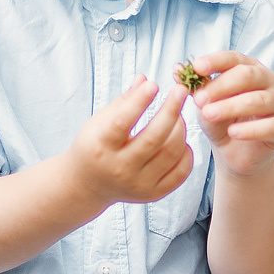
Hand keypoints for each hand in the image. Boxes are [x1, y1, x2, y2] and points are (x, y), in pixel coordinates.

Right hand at [66, 75, 193, 207]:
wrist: (88, 186)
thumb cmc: (95, 145)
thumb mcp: (99, 122)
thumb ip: (123, 101)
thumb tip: (145, 79)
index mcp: (100, 147)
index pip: (122, 122)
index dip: (140, 101)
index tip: (154, 84)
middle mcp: (119, 169)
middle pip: (154, 138)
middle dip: (171, 110)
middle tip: (181, 90)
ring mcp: (138, 184)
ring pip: (171, 153)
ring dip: (181, 128)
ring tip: (179, 115)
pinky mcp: (153, 194)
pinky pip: (180, 172)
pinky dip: (186, 152)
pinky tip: (181, 139)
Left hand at [184, 52, 273, 177]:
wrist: (234, 153)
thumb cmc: (220, 121)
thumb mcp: (204, 103)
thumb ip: (194, 87)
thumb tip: (176, 70)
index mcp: (249, 68)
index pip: (234, 58)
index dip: (215, 62)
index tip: (196, 68)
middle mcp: (268, 81)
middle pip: (248, 76)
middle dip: (221, 86)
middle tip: (199, 99)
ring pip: (258, 100)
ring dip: (231, 106)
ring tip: (208, 115)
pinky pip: (270, 126)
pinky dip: (250, 129)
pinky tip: (232, 132)